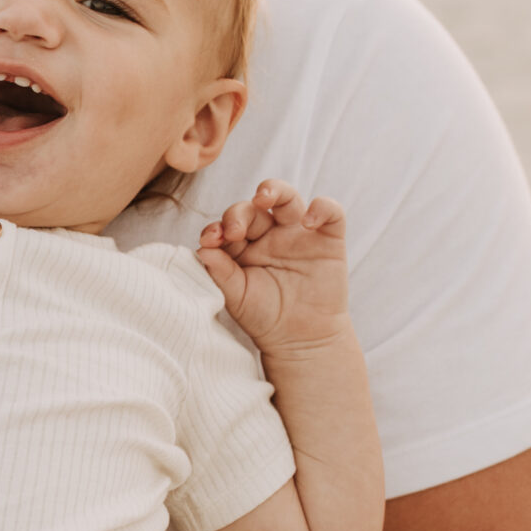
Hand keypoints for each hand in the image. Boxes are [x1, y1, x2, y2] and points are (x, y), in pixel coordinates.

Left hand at [196, 181, 351, 354]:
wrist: (301, 340)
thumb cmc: (264, 317)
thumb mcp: (237, 297)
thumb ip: (220, 272)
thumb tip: (201, 249)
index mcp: (243, 246)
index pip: (227, 225)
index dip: (217, 228)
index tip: (210, 240)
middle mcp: (269, 235)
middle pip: (252, 208)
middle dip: (238, 214)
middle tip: (233, 232)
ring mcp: (298, 234)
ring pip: (286, 197)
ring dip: (273, 190)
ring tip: (263, 197)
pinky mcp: (328, 238)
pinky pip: (329, 211)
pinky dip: (321, 208)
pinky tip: (308, 222)